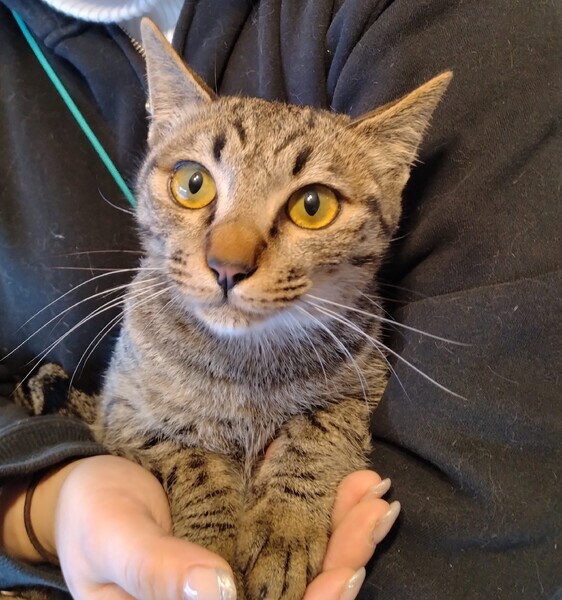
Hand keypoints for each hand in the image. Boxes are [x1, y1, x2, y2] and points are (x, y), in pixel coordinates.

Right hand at [1, 456, 397, 599]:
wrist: (87, 491)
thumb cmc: (89, 520)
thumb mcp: (113, 542)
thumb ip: (157, 572)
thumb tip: (219, 592)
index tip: (349, 572)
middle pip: (300, 598)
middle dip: (346, 560)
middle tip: (378, 509)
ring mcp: (239, 576)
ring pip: (306, 569)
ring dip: (346, 535)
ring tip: (373, 493)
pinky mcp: (244, 543)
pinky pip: (292, 536)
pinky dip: (325, 514)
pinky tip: (348, 487)